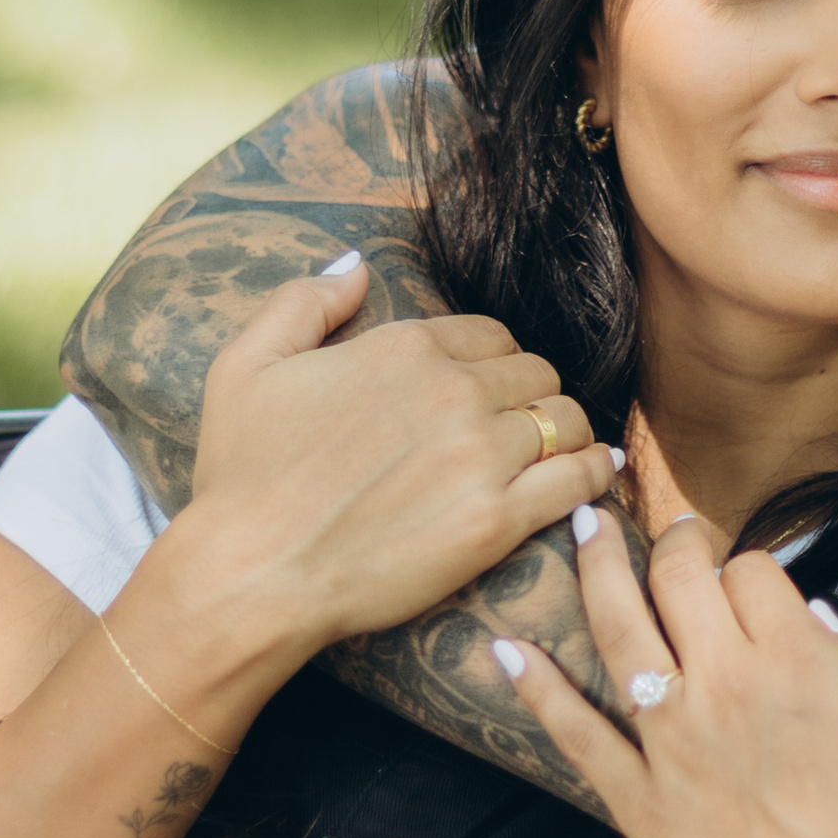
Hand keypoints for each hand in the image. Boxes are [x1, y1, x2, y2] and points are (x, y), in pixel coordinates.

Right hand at [184, 254, 618, 662]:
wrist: (252, 573)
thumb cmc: (241, 475)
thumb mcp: (247, 364)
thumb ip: (305, 301)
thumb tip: (355, 265)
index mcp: (404, 347)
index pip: (491, 335)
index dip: (493, 360)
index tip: (486, 389)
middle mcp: (454, 391)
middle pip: (536, 373)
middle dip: (531, 394)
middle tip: (520, 425)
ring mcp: (481, 457)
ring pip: (566, 421)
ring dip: (567, 432)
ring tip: (560, 451)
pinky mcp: (497, 522)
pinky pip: (579, 481)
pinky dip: (596, 474)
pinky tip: (596, 476)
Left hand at [495, 507, 837, 837]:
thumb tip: (814, 623)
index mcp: (797, 658)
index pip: (753, 573)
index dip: (752, 571)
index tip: (752, 585)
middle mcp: (725, 683)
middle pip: (679, 579)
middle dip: (674, 541)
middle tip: (671, 532)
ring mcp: (674, 741)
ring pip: (617, 629)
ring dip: (596, 569)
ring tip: (582, 528)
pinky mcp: (641, 801)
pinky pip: (577, 735)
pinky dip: (538, 690)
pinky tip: (506, 650)